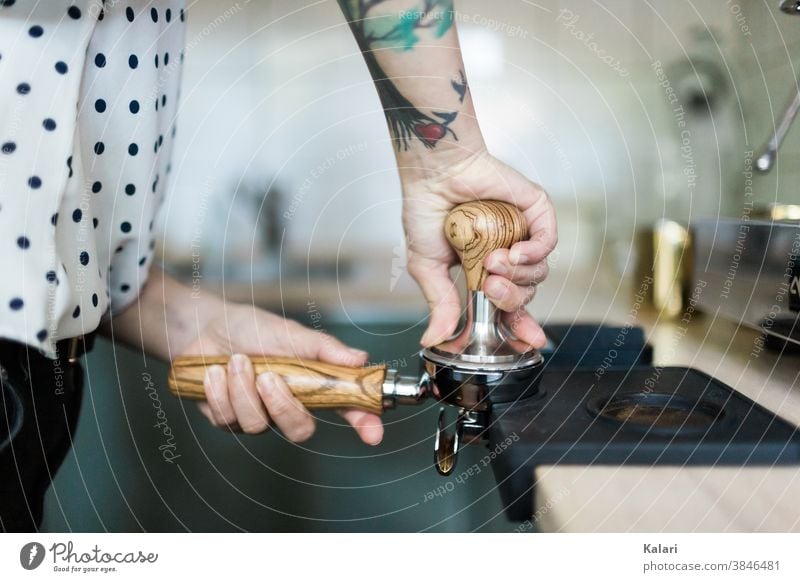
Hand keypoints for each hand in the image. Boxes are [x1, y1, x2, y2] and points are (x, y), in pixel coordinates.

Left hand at [178, 303, 383, 444]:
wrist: (206, 327)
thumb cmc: (254, 329)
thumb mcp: (292, 334)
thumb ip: (324, 350)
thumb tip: (360, 359)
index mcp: (313, 385)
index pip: (346, 408)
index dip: (363, 423)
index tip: (373, 433)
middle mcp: (289, 406)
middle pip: (300, 430)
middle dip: (282, 406)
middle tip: (268, 377)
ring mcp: (259, 417)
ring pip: (257, 424)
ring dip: (243, 389)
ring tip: (236, 360)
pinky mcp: (228, 420)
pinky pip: (227, 419)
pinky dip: (220, 391)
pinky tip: (215, 371)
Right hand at [401, 149, 556, 348]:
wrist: (432, 173)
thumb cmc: (426, 211)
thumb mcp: (427, 266)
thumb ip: (439, 302)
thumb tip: (435, 339)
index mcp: (484, 272)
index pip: (509, 307)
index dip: (520, 326)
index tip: (529, 342)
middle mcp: (507, 256)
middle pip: (525, 294)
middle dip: (510, 298)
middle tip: (489, 286)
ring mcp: (523, 234)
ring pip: (539, 272)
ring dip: (517, 274)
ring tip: (492, 260)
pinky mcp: (535, 211)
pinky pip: (548, 241)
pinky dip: (534, 252)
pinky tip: (515, 252)